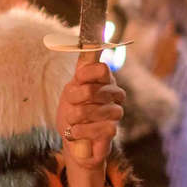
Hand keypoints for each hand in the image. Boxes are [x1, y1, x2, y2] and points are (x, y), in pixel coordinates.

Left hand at [58, 58, 124, 175]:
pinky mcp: (113, 130)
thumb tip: (89, 46)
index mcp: (105, 80)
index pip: (102, 69)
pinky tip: (76, 132)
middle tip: (70, 105)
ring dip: (75, 117)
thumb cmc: (73, 113)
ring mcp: (115, 112)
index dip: (87, 74)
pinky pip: (96, 127)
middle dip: (74, 100)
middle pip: (92, 90)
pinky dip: (81, 131)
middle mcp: (114, 94)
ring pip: (92, 110)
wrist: (73, 141)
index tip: (77, 80)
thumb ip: (82, 71)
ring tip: (72, 121)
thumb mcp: (71, 89)